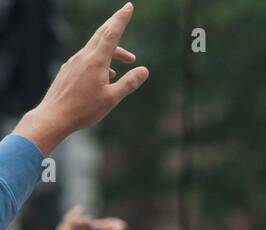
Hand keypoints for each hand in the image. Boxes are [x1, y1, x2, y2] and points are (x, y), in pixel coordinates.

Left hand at [12, 4, 147, 155]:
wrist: (54, 116)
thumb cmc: (84, 110)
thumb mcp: (113, 98)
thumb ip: (129, 83)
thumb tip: (144, 70)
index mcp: (96, 61)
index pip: (111, 34)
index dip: (121, 19)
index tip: (129, 7)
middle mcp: (83, 56)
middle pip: (101, 34)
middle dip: (116, 26)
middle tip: (126, 15)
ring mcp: (74, 62)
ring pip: (96, 48)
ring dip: (112, 51)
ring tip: (127, 61)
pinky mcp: (69, 69)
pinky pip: (87, 58)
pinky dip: (101, 60)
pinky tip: (107, 75)